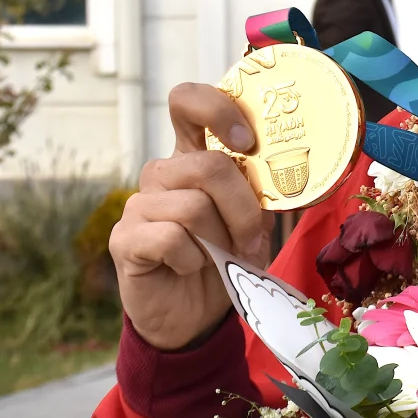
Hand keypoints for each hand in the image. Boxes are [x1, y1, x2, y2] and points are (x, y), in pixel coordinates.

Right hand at [109, 83, 269, 350]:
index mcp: (193, 157)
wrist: (194, 316)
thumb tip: (293, 169)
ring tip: (221, 257)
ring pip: (193, 206)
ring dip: (221, 239)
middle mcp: (163, 173)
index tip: (247, 140)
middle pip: (208, 165)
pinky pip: (170, 238)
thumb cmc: (226, 260)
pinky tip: (191, 268)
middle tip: (250, 237)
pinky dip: (193, 259)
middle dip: (243, 208)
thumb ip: (262, 191)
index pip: (188, 101)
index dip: (218, 109)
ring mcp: (139, 204)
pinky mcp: (124, 239)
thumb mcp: (253, 221)